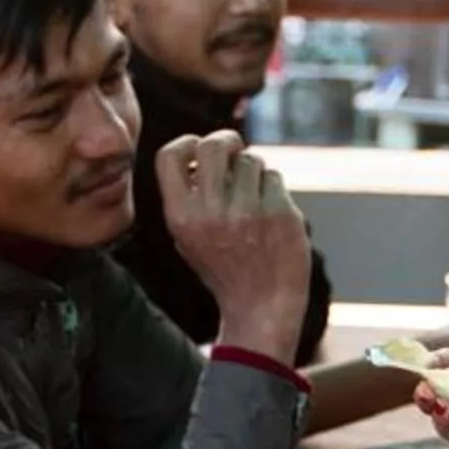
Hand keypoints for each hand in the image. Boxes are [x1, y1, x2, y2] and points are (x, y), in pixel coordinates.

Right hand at [160, 132, 309, 352]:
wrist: (262, 307)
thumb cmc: (225, 269)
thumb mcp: (188, 238)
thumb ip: (189, 197)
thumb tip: (199, 148)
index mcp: (181, 217)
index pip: (169, 156)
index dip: (185, 143)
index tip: (198, 149)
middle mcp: (211, 212)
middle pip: (213, 145)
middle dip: (226, 141)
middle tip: (234, 150)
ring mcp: (247, 211)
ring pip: (250, 160)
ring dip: (254, 173)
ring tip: (253, 202)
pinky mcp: (279, 213)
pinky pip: (273, 178)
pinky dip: (273, 191)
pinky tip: (271, 216)